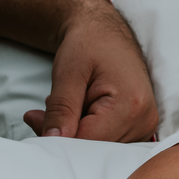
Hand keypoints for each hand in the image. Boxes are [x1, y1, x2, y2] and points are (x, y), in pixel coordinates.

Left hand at [23, 0, 158, 140]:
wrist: (105, 30)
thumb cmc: (88, 44)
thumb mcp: (68, 74)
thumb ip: (61, 110)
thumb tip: (51, 141)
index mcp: (132, 105)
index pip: (88, 141)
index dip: (56, 136)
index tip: (33, 118)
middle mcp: (145, 120)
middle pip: (95, 148)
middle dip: (66, 134)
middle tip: (44, 112)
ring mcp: (145, 125)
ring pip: (99, 148)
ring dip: (77, 132)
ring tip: (70, 103)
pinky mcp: (139, 126)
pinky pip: (107, 142)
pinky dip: (88, 131)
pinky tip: (80, 111)